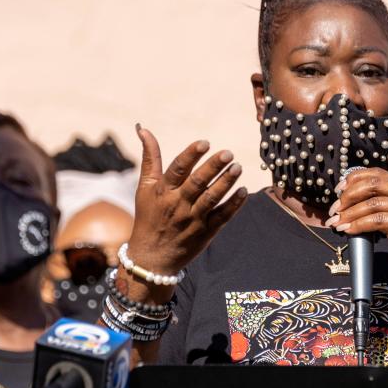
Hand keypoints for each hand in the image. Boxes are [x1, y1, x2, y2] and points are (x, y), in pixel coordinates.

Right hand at [122, 125, 246, 299]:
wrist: (152, 258)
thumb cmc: (149, 217)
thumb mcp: (145, 188)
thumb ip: (150, 158)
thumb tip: (144, 129)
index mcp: (163, 192)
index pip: (177, 170)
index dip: (190, 155)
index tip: (204, 142)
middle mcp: (178, 205)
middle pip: (198, 183)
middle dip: (213, 167)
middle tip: (228, 153)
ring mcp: (193, 219)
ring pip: (211, 199)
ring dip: (226, 183)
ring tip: (238, 168)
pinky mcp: (206, 232)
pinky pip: (222, 217)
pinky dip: (234, 205)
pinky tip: (244, 191)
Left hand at [325, 168, 387, 296]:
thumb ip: (382, 210)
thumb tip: (351, 206)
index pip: (378, 174)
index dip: (355, 178)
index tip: (339, 190)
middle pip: (374, 184)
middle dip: (349, 195)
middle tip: (335, 209)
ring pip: (373, 203)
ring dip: (350, 213)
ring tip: (337, 223)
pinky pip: (379, 220)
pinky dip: (359, 225)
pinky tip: (348, 230)